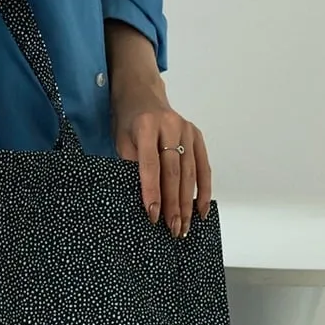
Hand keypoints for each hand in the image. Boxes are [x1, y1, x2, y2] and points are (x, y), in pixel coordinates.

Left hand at [107, 37, 211, 236]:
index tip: (153, 216)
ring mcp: (187, 130)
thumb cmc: (127, 122)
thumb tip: (144, 201)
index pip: (151, 166)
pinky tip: (201, 209)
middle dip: (173, 204)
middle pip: (174, 172)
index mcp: (146, 126)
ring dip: (188, 202)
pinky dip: (203, 190)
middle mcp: (170, 126)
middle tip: (173, 229)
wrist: (141, 95)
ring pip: (190, 172)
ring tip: (184, 226)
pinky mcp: (197, 135)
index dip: (152, 192)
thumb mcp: (121, 141)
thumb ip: (131, 166)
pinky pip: (203, 166)